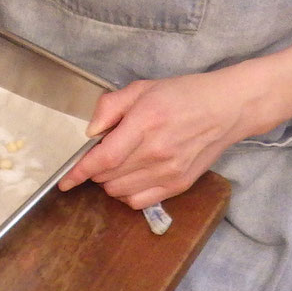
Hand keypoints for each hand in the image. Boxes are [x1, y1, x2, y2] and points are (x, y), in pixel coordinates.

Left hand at [59, 64, 273, 208]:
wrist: (227, 109)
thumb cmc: (183, 94)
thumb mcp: (142, 88)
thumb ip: (111, 106)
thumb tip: (91, 131)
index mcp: (145, 123)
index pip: (103, 158)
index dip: (79, 172)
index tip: (64, 180)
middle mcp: (157, 152)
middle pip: (108, 177)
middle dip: (95, 170)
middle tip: (103, 154)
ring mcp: (169, 172)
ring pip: (120, 192)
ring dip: (109, 182)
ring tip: (118, 163)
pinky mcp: (179, 185)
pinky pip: (139, 202)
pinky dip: (126, 194)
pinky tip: (131, 178)